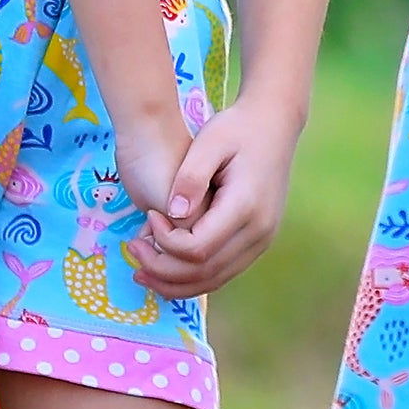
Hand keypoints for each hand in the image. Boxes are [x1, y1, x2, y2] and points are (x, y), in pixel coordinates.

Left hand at [127, 97, 295, 299]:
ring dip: (176, 283)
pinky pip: (224, 272)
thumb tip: (171, 213)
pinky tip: (168, 268)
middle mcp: (259, 231)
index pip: (198, 248)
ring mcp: (262, 240)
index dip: (165, 242)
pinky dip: (193, 278)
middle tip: (133, 250)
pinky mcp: (259, 242)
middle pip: (205, 272)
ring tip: (142, 271)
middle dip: (163, 270)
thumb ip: (189, 177)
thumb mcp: (209, 141)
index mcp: (246, 206)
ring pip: (215, 280)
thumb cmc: (238, 129)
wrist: (275, 126)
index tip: (148, 216)